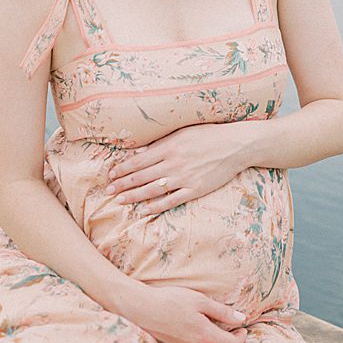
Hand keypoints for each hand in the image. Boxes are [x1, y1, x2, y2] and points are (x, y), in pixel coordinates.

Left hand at [105, 123, 250, 213]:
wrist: (235, 145)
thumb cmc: (208, 135)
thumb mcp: (182, 132)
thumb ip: (160, 143)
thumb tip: (139, 151)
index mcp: (169, 147)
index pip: (138, 160)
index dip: (123, 169)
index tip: (111, 175)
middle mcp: (173, 163)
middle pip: (141, 176)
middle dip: (122, 184)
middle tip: (108, 191)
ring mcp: (184, 178)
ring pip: (152, 190)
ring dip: (134, 196)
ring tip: (120, 201)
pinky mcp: (195, 190)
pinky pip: (171, 201)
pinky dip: (156, 206)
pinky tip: (144, 211)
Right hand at [124, 283, 247, 342]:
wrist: (143, 309)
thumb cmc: (172, 301)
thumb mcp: (200, 301)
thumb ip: (223, 312)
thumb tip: (242, 319)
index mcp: (205, 335)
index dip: (241, 338)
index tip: (243, 328)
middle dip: (229, 340)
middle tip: (232, 326)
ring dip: (214, 341)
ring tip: (213, 326)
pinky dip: (200, 342)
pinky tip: (195, 329)